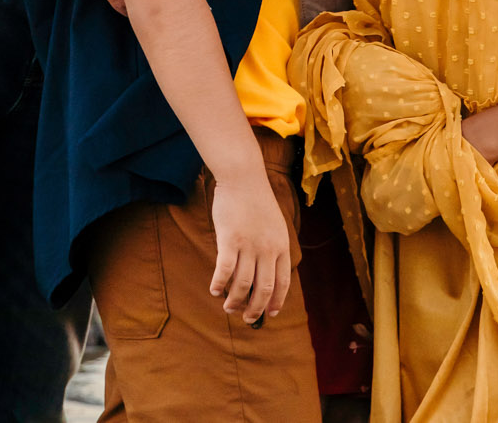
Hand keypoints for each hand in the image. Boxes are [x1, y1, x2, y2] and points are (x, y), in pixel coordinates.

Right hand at [208, 174, 290, 325]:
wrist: (244, 178)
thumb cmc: (257, 201)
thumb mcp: (275, 225)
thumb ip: (273, 248)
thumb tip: (266, 273)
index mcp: (281, 246)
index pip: (282, 283)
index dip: (276, 302)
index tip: (270, 314)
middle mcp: (268, 249)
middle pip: (264, 288)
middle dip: (255, 308)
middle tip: (247, 318)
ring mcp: (249, 245)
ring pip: (244, 284)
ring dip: (236, 301)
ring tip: (228, 308)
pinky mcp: (230, 239)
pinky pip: (225, 269)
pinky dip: (219, 283)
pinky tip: (214, 290)